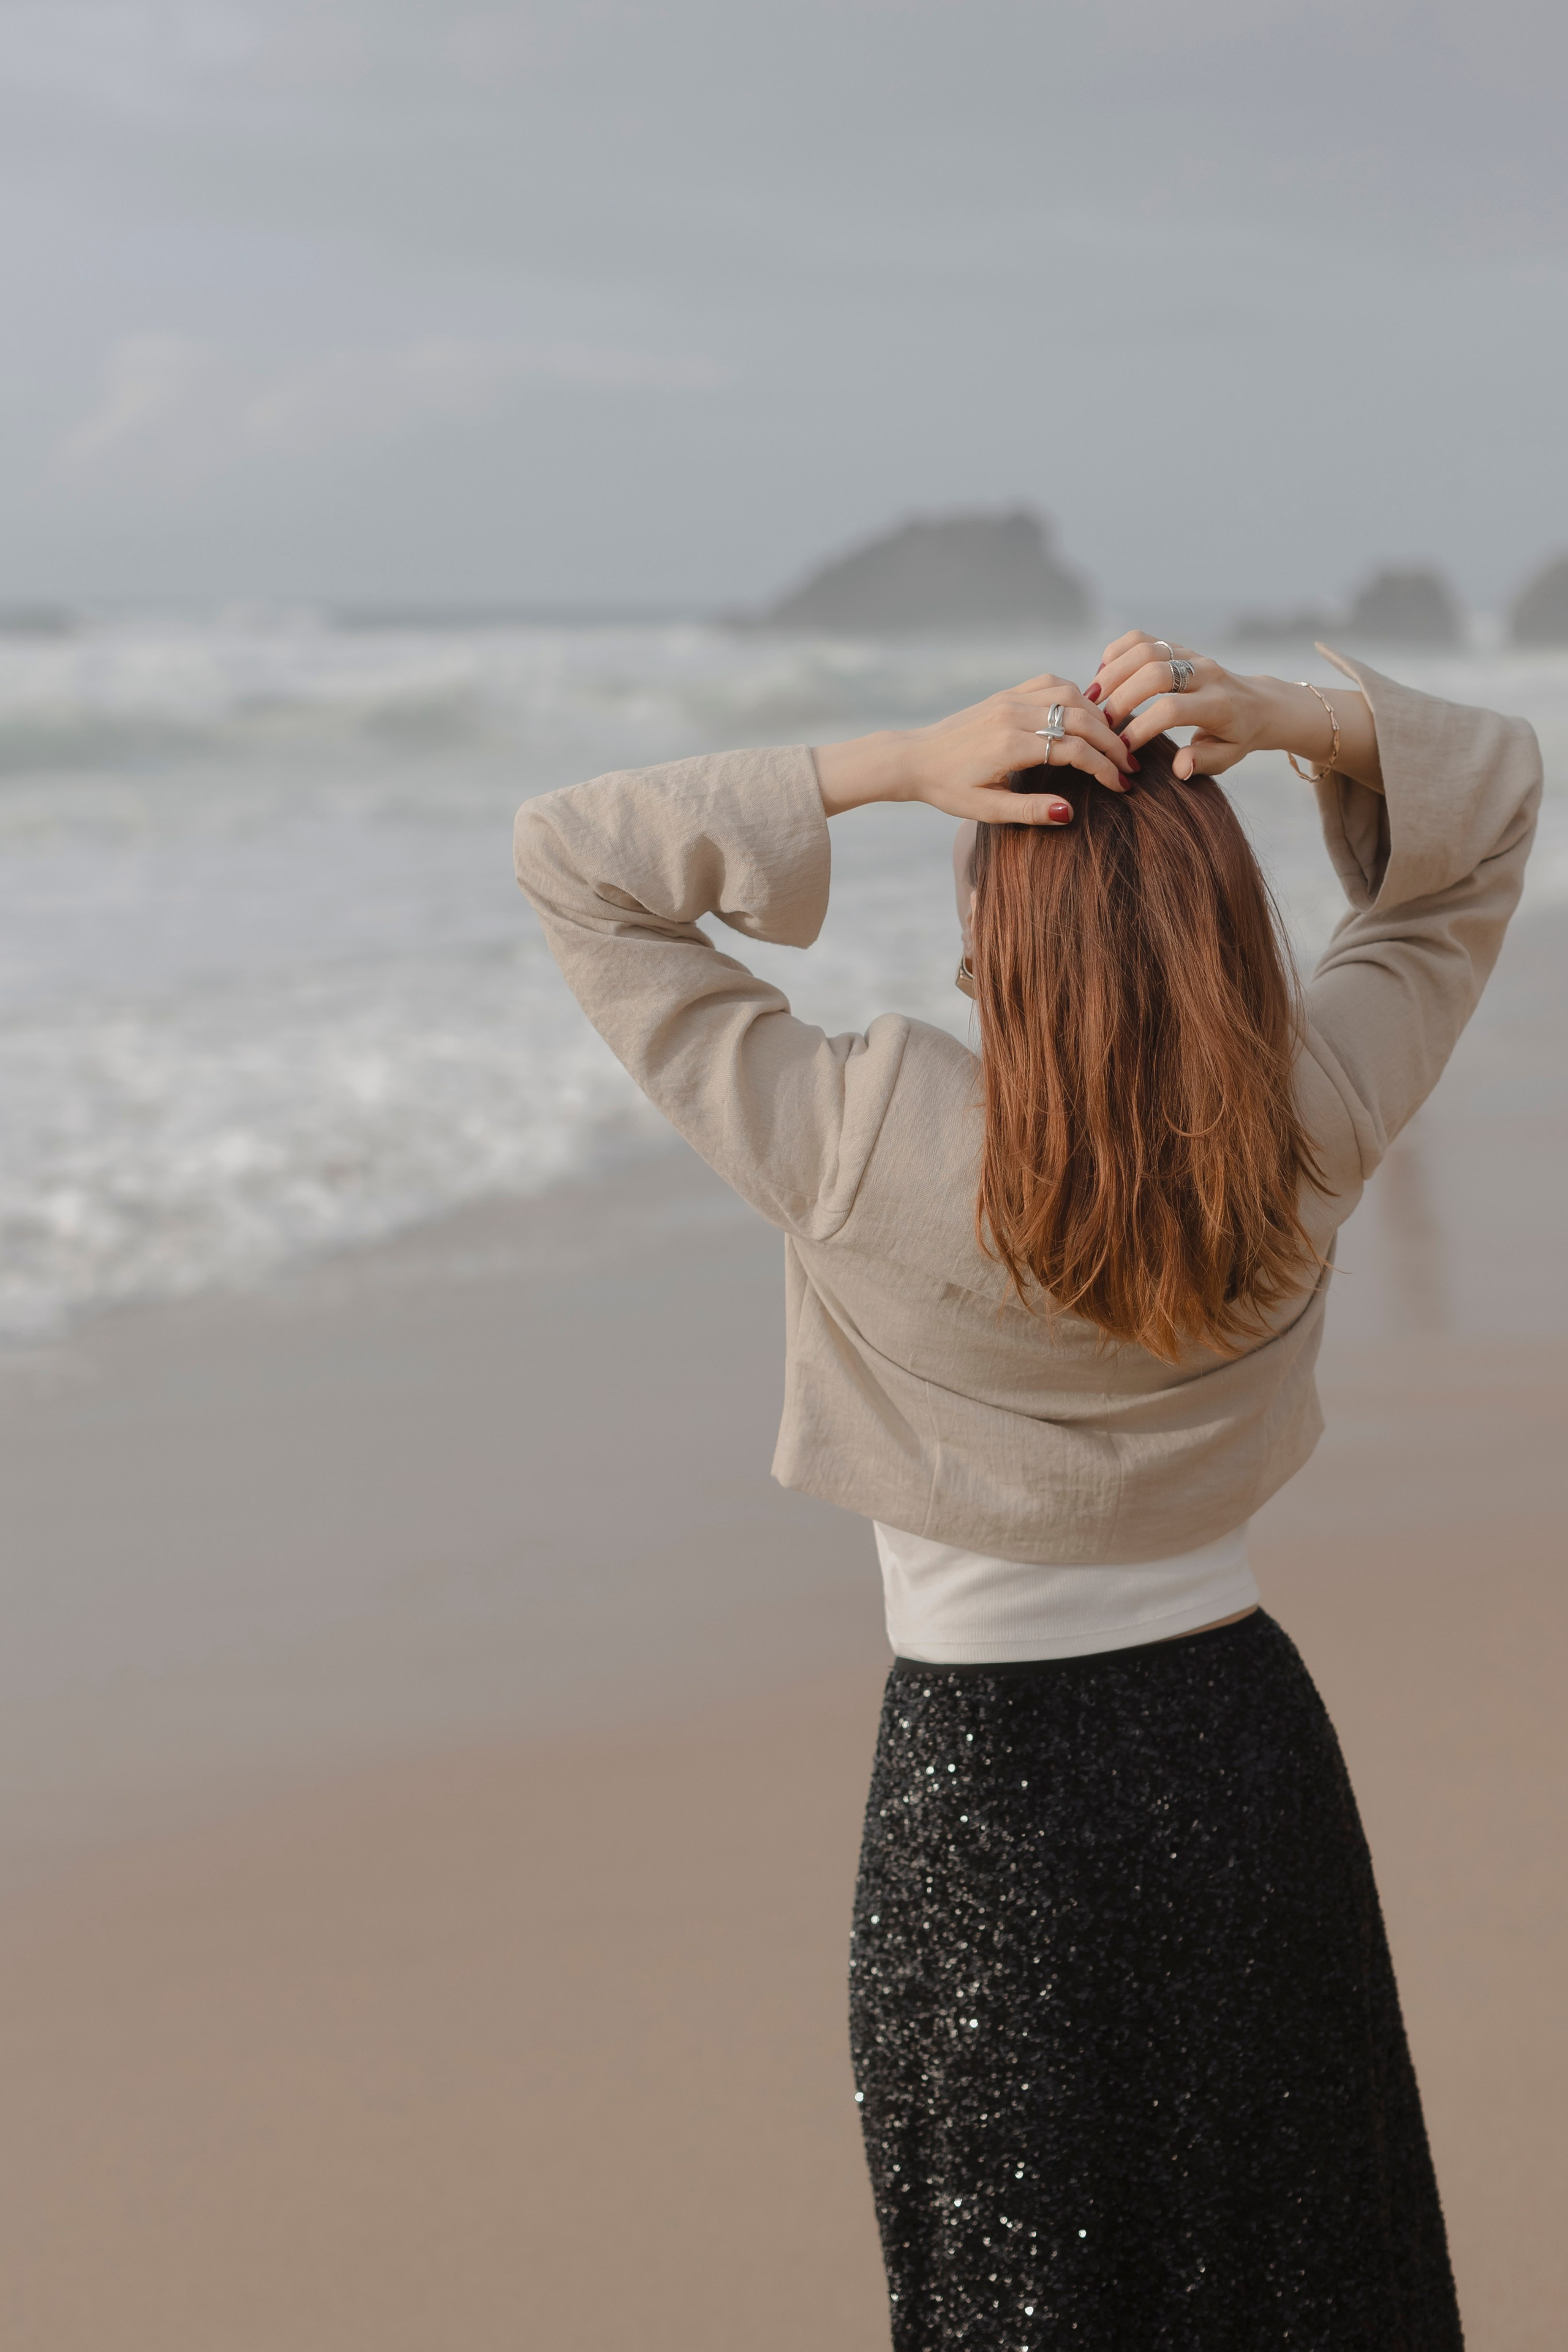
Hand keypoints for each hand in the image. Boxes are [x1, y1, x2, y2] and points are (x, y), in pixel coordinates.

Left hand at [814, 674, 1133, 822]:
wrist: (914, 758)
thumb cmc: (948, 789)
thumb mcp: (985, 810)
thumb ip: (1029, 811)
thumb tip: (1070, 812)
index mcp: (1010, 745)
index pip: (1073, 750)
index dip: (1104, 768)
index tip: (1122, 785)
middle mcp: (1013, 715)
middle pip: (1080, 719)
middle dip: (1112, 742)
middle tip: (1130, 764)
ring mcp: (1010, 699)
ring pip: (1071, 695)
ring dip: (1099, 716)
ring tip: (1115, 742)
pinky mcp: (1007, 693)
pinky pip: (1052, 684)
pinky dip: (1077, 696)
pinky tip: (1088, 716)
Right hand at [1092, 632, 1281, 779]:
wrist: (1257, 703)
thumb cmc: (1237, 736)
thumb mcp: (1227, 757)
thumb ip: (1203, 763)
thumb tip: (1179, 769)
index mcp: (1218, 704)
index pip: (1172, 710)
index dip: (1142, 728)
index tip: (1123, 748)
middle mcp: (1205, 673)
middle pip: (1154, 672)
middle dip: (1121, 697)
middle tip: (1100, 721)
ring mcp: (1190, 655)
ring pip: (1145, 648)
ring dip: (1113, 671)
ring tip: (1093, 697)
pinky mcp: (1177, 647)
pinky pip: (1141, 639)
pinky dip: (1116, 654)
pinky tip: (1103, 677)